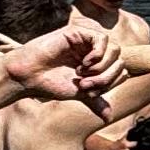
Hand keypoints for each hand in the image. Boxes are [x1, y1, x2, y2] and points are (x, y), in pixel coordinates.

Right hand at [1, 19, 120, 106]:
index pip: (120, 71)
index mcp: (97, 64)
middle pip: (119, 60)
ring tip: (82, 74)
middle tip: (85, 84)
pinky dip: (97, 53)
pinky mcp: (78, 32)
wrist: (29, 77)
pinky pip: (102, 38)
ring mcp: (86, 41)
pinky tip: (84, 63)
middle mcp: (94, 51)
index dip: (110, 83)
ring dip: (102, 66)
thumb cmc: (50, 84)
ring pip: (115, 49)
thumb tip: (109, 117)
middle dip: (106, 77)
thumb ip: (96, 100)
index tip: (90, 92)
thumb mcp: (78, 95)